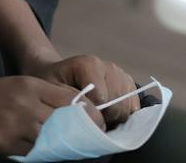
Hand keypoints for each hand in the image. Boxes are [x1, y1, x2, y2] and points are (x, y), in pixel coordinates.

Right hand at [0, 76, 88, 154]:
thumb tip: (70, 114)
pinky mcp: (4, 143)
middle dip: (80, 131)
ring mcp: (15, 123)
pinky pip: (32, 152)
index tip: (96, 123)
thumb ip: (38, 98)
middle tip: (89, 141)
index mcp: (28, 84)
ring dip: (57, 145)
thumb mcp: (11, 88)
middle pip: (66, 119)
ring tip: (62, 148)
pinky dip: (35, 153)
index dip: (87, 112)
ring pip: (51, 139)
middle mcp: (25, 102)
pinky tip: (32, 150)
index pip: (70, 98)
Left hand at [22, 53, 139, 128]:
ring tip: (96, 115)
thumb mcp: (51, 92)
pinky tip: (108, 114)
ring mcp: (121, 75)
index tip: (80, 118)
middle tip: (87, 119)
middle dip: (103, 118)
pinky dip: (123, 115)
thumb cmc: (52, 84)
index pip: (101, 99)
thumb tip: (89, 121)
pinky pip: (134, 107)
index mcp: (88, 64)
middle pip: (116, 105)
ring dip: (113, 118)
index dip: (92, 114)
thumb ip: (68, 103)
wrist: (57, 75)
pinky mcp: (129, 84)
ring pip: (127, 108)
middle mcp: (108, 66)